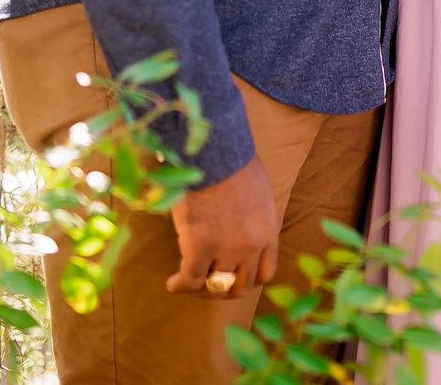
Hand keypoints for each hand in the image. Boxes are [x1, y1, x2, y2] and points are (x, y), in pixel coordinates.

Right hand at [166, 154, 278, 298]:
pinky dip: (180, 286)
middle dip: (224, 289)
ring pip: (216, 287)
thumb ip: (254, 218)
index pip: (266, 273)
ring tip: (188, 283)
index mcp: (268, 231)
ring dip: (201, 289)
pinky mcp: (200, 248)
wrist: (214, 150)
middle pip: (241, 286)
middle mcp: (251, 246)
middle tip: (208, 283)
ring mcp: (226, 249)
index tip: (233, 277)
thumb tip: (240, 228)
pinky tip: (172, 283)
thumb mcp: (257, 193)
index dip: (248, 280)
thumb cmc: (231, 162)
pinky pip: (190, 280)